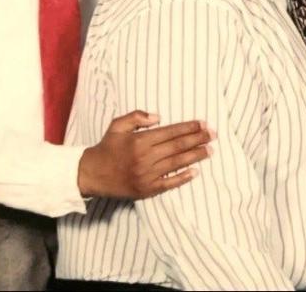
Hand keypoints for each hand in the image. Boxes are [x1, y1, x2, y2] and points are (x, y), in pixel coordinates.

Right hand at [77, 110, 214, 198]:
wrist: (91, 174)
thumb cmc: (107, 147)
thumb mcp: (117, 126)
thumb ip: (136, 117)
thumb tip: (158, 117)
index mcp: (139, 141)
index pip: (171, 132)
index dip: (189, 127)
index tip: (203, 124)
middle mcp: (145, 157)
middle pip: (178, 147)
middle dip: (198, 139)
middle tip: (213, 135)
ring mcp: (146, 175)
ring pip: (177, 163)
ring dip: (196, 156)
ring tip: (210, 150)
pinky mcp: (146, 189)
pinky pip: (169, 183)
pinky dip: (183, 177)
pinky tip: (196, 171)